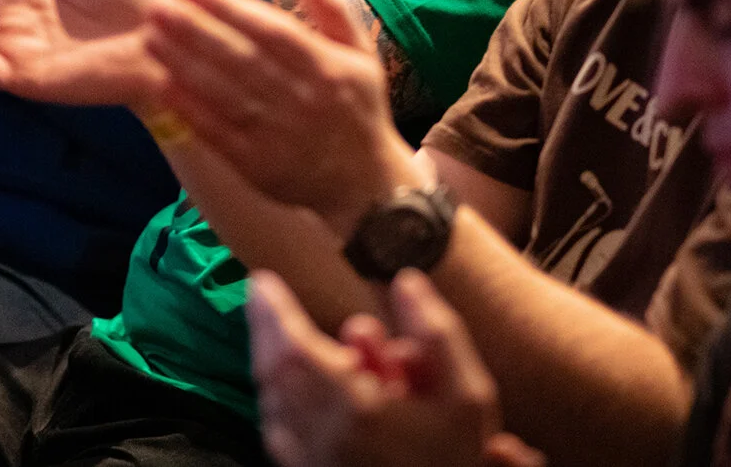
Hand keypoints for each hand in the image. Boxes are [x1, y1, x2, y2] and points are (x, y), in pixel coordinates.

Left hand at [146, 0, 414, 235]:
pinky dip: (190, 110)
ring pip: (224, 94)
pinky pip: (218, 134)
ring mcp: (278, 135)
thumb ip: (332, 9)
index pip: (272, 30)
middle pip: (241, 59)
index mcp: (327, 67)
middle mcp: (302, 98)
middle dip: (195, 31)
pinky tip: (162, 85)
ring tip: (149, 38)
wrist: (366, 186)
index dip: (229, 7)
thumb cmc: (359, 108)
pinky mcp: (258, 166)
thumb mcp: (361, 54)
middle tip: (157, 6)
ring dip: (184, 65)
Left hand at [249, 270, 544, 466]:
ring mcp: (310, 463)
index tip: (261, 282)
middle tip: (262, 299)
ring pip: (272, 405)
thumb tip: (406, 282)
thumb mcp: (468, 397)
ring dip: (272, 364)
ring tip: (283, 336)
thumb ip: (437, 334)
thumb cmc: (455, 462)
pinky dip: (278, 399)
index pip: (294, 351)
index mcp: (355, 411)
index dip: (274, 313)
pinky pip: (280, 434)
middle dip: (266, 331)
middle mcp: (321, 439)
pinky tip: (295, 387)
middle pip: (274, 374)